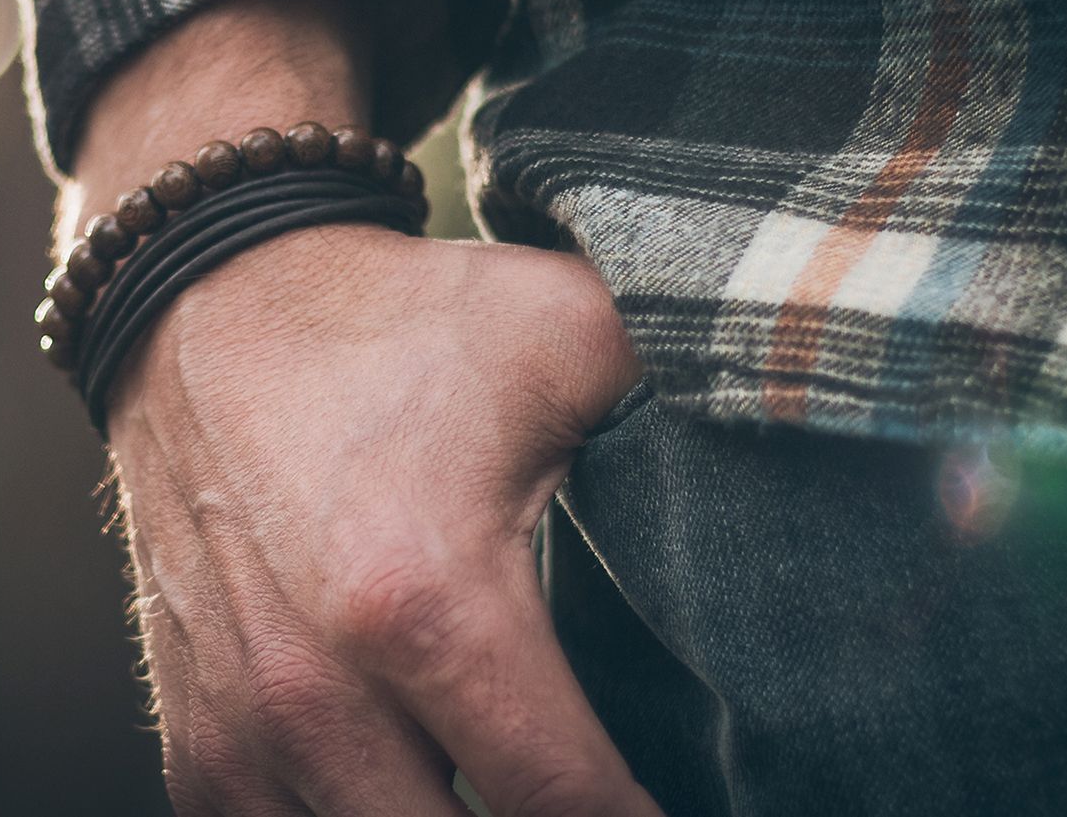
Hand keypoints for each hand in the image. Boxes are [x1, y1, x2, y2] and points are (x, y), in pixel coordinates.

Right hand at [106, 221, 660, 815]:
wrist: (209, 302)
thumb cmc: (401, 324)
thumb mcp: (566, 329)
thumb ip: (705, 383)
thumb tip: (869, 431)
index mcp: (428, 603)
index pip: (568, 808)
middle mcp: (318, 692)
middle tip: (621, 816)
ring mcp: (244, 725)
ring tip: (527, 809)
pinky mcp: (197, 731)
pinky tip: (425, 808)